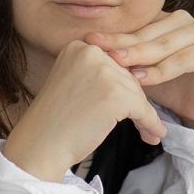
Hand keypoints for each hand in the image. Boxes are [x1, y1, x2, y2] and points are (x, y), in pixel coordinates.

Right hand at [1, 39, 167, 180]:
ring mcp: (104, 74)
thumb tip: (133, 80)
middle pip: (127, 77)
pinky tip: (154, 135)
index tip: (124, 105)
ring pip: (138, 95)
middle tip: (141, 121)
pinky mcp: (116, 96)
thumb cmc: (54, 121)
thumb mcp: (71, 82)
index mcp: (78, 47)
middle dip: (134, 101)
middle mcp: (91, 54)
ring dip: (145, 115)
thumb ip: (96, 74)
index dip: (120, 87)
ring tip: (148, 132)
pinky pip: (145, 111)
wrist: (40, 145)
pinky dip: (151, 124)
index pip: (112, 64)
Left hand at [86, 11, 193, 127]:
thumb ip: (122, 58)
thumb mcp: (139, 70)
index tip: (88, 41)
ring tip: (118, 65)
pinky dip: (163, 69)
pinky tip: (142, 78)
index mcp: (165, 20)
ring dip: (141, 56)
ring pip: (165, 44)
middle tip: (100, 52)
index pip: (136, 27)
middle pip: (149, 34)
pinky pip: (184, 59)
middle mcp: (184, 21)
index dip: (113, 35)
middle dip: (123, 45)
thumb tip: (85, 49)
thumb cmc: (166, 89)